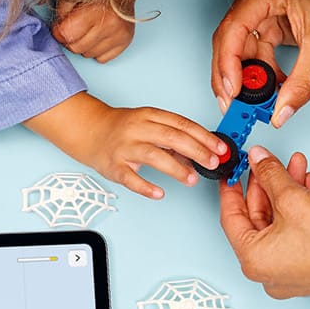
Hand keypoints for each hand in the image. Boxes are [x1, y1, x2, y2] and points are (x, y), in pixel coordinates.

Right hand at [24, 92, 225, 199]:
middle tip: (213, 162)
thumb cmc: (123, 129)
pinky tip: (159, 193)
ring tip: (192, 179)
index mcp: (150, 116)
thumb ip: (174, 140)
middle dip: (197, 150)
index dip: (204, 136)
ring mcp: (125, 147)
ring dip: (177, 169)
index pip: (182, 124)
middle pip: (172, 137)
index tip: (220, 147)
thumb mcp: (150, 126)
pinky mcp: (114, 165)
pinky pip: (130, 178)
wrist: (89, 131)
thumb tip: (202, 155)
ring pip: (154, 156)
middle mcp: (138, 129)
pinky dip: (145, 187)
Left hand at [50, 0, 175, 61]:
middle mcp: (110, 25)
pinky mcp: (126, 42)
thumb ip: (60, 10)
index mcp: (95, 11)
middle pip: (76, 48)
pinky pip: (102, 59)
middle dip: (70, 40)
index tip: (60, 26)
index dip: (59, 31)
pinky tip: (99, 36)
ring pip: (88, 55)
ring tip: (88, 30)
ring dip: (84, 45)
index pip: (67, 35)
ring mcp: (120, 35)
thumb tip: (57, 31)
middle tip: (73, 28)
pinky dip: (97, 50)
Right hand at [209, 0, 309, 127]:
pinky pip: (259, 49)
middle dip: (232, 75)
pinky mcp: (273, 21)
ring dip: (248, 76)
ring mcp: (265, 9)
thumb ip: (301, 83)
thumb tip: (281, 111)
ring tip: (256, 102)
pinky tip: (271, 88)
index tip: (232, 91)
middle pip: (231, 39)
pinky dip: (262, 71)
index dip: (228, 63)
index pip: (234, 28)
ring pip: (243, 47)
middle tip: (234, 104)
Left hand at [217, 147, 309, 298]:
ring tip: (295, 168)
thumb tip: (258, 160)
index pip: (231, 217)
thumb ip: (270, 174)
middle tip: (267, 164)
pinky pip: (295, 232)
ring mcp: (288, 271)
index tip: (233, 172)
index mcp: (252, 260)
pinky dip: (299, 209)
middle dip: (267, 185)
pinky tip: (307, 186)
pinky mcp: (308, 266)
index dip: (232, 188)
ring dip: (287, 192)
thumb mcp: (293, 198)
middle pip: (258, 218)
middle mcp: (267, 271)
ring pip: (279, 222)